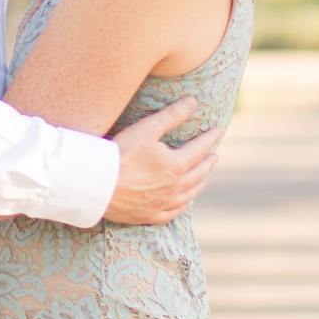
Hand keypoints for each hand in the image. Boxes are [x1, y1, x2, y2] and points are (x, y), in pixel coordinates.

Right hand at [103, 102, 223, 223]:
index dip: (210, 138)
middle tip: (214, 156)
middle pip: (198, 173)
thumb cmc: (122, 154)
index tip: (218, 130)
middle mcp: (175, 187)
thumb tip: (192, 103)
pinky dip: (182, 206)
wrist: (100, 186)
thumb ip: (171, 116)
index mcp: (176, 165)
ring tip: (203, 179)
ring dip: (198, 184)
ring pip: (189, 195)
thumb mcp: (147, 129)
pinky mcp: (150, 215)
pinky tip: (183, 203)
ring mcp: (163, 203)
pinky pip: (172, 213)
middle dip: (208, 162)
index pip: (200, 149)